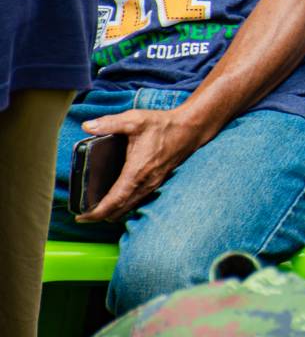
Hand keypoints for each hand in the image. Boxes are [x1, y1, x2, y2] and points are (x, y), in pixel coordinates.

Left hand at [76, 108, 208, 221]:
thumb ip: (109, 123)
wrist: (191, 128)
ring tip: (98, 207)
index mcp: (136, 172)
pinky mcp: (157, 182)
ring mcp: (153, 184)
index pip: (114, 201)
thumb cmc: (164, 125)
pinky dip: (125, 205)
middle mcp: (145, 183)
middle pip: (120, 211)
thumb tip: (87, 126)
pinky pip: (138, 201)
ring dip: (113, 211)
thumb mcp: (135, 119)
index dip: (96, 213)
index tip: (81, 217)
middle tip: (84, 214)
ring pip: (129, 207)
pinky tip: (118, 197)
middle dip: (101, 216)